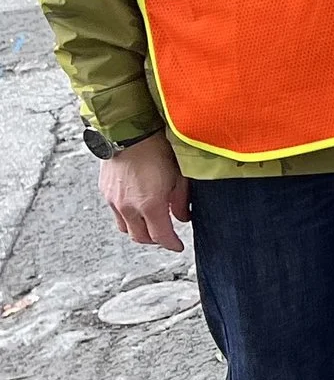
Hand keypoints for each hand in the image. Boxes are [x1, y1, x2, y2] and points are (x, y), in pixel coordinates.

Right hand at [99, 132, 187, 252]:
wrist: (129, 132)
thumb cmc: (158, 150)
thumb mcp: (179, 176)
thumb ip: (181, 201)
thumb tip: (182, 218)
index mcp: (150, 205)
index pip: (161, 236)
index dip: (171, 244)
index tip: (178, 246)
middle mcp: (129, 207)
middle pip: (140, 237)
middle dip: (155, 240)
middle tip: (166, 237)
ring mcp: (114, 200)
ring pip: (125, 228)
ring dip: (139, 231)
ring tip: (150, 224)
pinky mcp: (105, 192)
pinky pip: (116, 214)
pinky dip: (127, 217)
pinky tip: (137, 208)